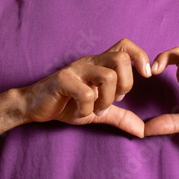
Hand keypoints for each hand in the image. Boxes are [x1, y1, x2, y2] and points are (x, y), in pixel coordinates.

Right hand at [18, 38, 152, 137]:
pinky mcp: (63, 80)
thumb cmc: (66, 105)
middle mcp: (90, 62)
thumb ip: (120, 117)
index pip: (126, 46)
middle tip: (112, 101)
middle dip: (125, 85)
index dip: (141, 56)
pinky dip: (86, 109)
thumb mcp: (98, 112)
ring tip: (95, 110)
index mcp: (100, 64)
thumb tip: (143, 131)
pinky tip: (78, 113)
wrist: (33, 107)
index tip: (146, 76)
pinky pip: (86, 93)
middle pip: (121, 59)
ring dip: (106, 100)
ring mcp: (76, 69)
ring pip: (107, 76)